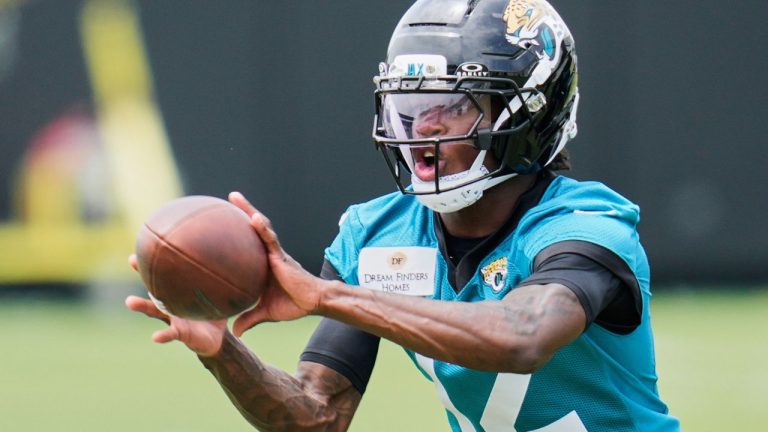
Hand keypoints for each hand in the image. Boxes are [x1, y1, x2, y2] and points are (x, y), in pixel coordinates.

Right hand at [125, 255, 226, 356]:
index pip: (167, 274)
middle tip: (131, 259)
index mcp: (179, 293)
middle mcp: (171, 304)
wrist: (217, 338)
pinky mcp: (180, 334)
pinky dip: (162, 335)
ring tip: (129, 301)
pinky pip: (170, 333)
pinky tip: (155, 337)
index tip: (149, 239)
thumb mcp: (218, 294)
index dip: (160, 259)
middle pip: (155, 286)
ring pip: (155, 311)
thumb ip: (221, 279)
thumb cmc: (213, 313)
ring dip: (142, 306)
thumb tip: (231, 254)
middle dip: (145, 273)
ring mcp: (173, 319)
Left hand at [228, 192, 326, 336]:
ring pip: (260, 226)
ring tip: (235, 198)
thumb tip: (235, 333)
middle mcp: (268, 253)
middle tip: (229, 196)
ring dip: (248, 210)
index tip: (223, 219)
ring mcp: (275, 252)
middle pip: (253, 228)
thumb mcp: (265, 312)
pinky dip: (261, 228)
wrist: (314, 302)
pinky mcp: (281, 256)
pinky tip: (252, 218)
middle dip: (243, 210)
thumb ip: (249, 319)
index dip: (238, 229)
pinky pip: (270, 239)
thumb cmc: (293, 304)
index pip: (249, 241)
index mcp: (263, 263)